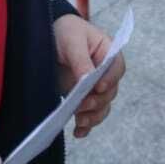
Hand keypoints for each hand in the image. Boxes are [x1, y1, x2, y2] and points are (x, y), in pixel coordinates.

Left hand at [53, 15, 126, 139]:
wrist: (47, 35)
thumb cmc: (65, 31)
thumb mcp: (72, 41)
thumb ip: (81, 60)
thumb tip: (88, 81)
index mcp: (108, 53)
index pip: (117, 68)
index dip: (110, 80)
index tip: (98, 87)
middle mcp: (104, 72)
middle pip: (110, 92)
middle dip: (97, 102)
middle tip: (81, 105)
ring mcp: (93, 87)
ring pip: (102, 107)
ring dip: (93, 117)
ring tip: (80, 122)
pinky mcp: (81, 98)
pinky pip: (89, 115)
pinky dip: (85, 126)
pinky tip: (77, 132)